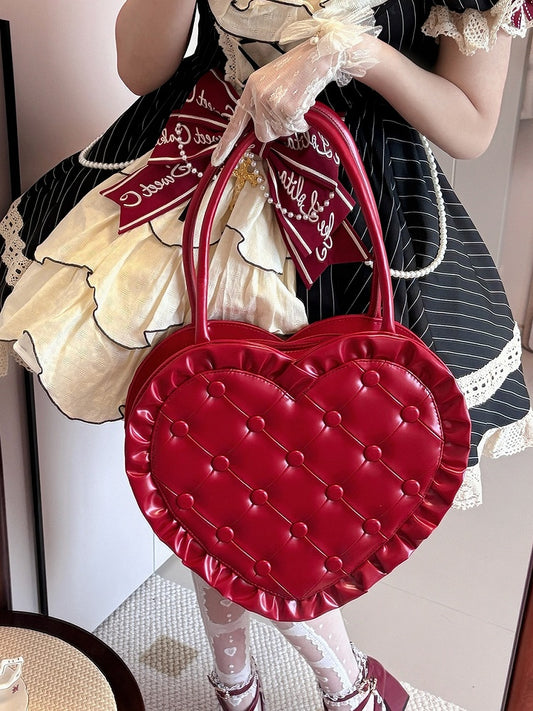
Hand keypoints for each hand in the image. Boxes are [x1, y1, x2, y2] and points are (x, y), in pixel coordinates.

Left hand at [211, 8, 380, 164]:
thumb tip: (264, 129)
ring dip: (292, 124)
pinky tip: (305, 104)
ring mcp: (271, 101)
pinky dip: (303, 121)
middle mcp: (258, 95)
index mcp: (252, 88)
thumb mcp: (273, 82)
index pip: (236, 122)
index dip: (226, 143)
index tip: (216, 161)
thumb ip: (263, 103)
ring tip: (298, 102)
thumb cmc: (299, 69)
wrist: (319, 54)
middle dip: (277, 130)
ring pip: (280, 132)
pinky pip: (295, 127)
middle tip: (288, 112)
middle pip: (263, 134)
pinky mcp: (287, 106)